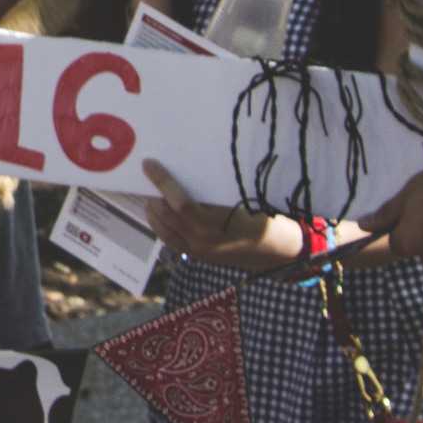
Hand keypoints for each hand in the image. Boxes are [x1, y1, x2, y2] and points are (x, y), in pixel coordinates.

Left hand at [143, 161, 301, 271]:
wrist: (276, 250)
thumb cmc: (263, 216)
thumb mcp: (244, 199)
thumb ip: (215, 190)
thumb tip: (188, 166)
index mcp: (219, 224)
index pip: (181, 203)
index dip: (163, 182)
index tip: (149, 164)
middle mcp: (206, 240)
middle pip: (168, 216)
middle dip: (153, 195)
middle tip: (146, 176)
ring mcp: (200, 251)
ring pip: (165, 231)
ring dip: (153, 211)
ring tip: (149, 194)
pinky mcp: (198, 257)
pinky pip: (171, 242)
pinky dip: (159, 226)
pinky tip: (156, 214)